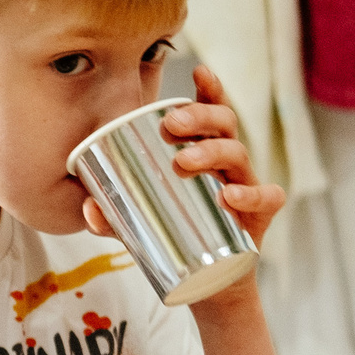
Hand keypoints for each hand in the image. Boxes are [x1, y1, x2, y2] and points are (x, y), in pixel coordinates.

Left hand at [80, 66, 284, 248]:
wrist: (207, 284)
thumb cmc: (172, 237)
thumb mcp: (136, 224)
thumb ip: (112, 217)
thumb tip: (89, 208)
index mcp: (201, 151)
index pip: (209, 112)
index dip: (209, 89)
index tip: (199, 71)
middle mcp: (226, 163)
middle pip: (223, 124)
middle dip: (199, 117)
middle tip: (172, 126)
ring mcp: (245, 186)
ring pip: (238, 155)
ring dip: (212, 152)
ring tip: (185, 161)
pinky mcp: (259, 217)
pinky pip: (266, 198)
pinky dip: (251, 194)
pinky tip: (228, 196)